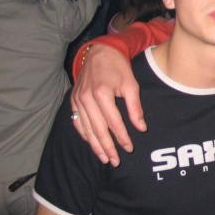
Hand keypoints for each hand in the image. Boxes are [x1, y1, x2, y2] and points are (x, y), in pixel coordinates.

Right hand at [70, 45, 145, 166]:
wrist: (99, 52)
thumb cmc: (118, 68)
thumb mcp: (131, 84)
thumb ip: (135, 107)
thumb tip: (141, 128)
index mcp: (102, 94)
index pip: (113, 123)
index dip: (122, 137)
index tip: (129, 148)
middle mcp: (86, 99)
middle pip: (98, 130)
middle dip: (107, 147)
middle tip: (115, 161)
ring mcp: (77, 100)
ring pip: (86, 129)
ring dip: (95, 145)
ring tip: (104, 158)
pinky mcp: (73, 100)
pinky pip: (77, 122)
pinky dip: (84, 134)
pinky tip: (91, 143)